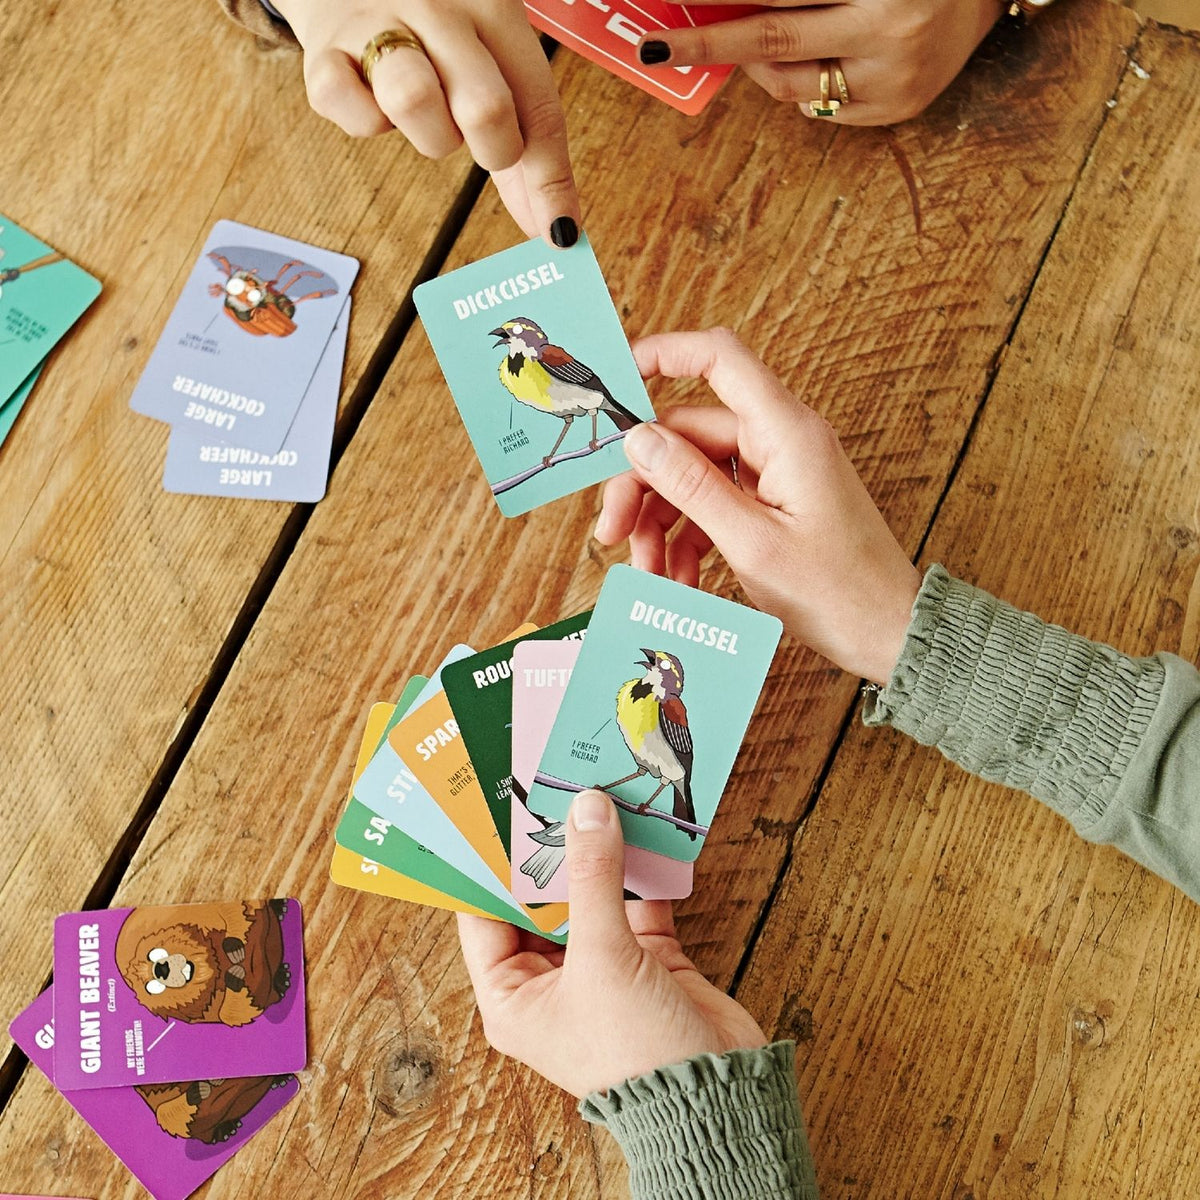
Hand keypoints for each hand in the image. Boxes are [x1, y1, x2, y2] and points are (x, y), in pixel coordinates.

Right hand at [272, 0, 579, 244]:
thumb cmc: (435, 30)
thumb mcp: (491, 58)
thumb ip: (526, 139)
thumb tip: (555, 230)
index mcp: (493, 10)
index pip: (538, 106)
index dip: (550, 181)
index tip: (559, 234)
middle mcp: (440, 8)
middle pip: (485, 107)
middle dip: (493, 149)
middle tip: (480, 142)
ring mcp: (379, 24)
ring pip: (414, 103)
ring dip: (429, 135)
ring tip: (427, 113)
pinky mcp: (325, 50)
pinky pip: (350, 110)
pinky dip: (364, 122)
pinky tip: (373, 102)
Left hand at [457, 789, 765, 1097]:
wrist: (717, 1097)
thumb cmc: (634, 1053)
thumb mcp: (603, 958)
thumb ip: (593, 877)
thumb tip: (587, 810)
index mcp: (513, 995)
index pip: (485, 917)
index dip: (489, 865)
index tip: (495, 811)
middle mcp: (552, 979)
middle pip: (541, 899)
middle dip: (551, 848)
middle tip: (552, 789)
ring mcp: (601, 966)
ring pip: (592, 893)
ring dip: (599, 852)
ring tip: (599, 794)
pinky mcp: (647, 957)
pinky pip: (637, 900)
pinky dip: (644, 869)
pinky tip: (647, 827)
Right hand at [594, 328, 920, 683]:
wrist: (888, 632)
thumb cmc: (838, 591)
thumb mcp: (752, 542)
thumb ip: (691, 485)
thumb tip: (639, 438)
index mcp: (786, 433)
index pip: (719, 359)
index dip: (664, 354)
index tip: (617, 377)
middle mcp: (780, 442)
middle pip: (686, 434)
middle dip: (642, 484)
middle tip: (610, 532)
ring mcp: (776, 473)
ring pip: (692, 475)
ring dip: (660, 523)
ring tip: (649, 573)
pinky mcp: (772, 503)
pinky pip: (713, 505)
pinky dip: (687, 539)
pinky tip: (678, 580)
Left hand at [642, 0, 1003, 124]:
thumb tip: (725, 10)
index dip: (722, 9)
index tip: (675, 17)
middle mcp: (891, 27)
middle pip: (774, 41)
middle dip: (712, 42)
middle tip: (662, 47)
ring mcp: (896, 76)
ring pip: (791, 86)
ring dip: (758, 66)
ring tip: (755, 46)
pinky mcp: (900, 108)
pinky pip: (822, 110)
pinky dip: (802, 88)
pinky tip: (819, 62)